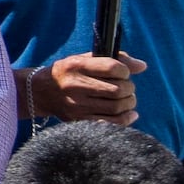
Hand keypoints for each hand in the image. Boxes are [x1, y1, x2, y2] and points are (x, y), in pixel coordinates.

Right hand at [25, 51, 141, 126]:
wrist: (40, 92)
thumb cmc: (69, 72)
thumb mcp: (84, 59)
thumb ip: (113, 60)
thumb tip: (142, 66)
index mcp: (77, 66)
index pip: (113, 67)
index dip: (126, 70)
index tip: (124, 73)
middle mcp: (76, 85)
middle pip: (118, 89)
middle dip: (129, 89)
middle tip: (127, 89)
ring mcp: (77, 105)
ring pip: (117, 107)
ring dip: (129, 103)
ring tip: (126, 100)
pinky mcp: (78, 120)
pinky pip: (110, 123)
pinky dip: (125, 119)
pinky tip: (129, 114)